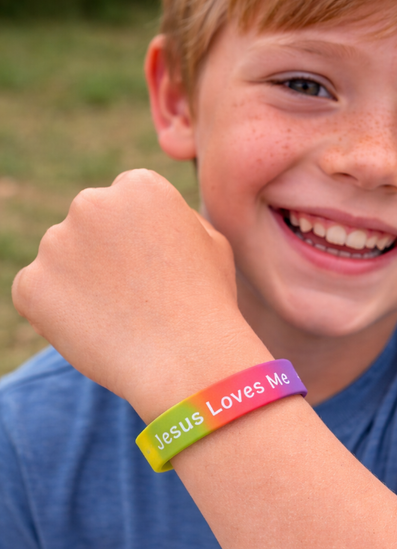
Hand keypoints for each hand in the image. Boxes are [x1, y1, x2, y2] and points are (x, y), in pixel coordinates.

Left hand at [12, 170, 260, 418]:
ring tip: (120, 319)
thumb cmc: (209, 305)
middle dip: (104, 254)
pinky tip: (96, 332)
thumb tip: (149, 217)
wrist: (186, 360)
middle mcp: (91, 204)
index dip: (139, 240)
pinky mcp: (31, 285)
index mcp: (138, 187)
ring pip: (62, 259)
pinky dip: (58, 313)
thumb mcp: (213, 244)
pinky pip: (38, 294)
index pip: (124, 202)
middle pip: (89, 225)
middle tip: (135, 298)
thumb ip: (176, 219)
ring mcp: (55, 244)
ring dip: (81, 282)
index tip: (154, 272)